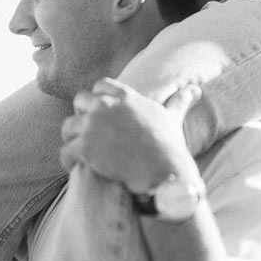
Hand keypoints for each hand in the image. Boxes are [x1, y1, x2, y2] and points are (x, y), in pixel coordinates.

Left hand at [59, 78, 200, 193]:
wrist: (163, 174)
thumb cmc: (169, 148)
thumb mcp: (172, 119)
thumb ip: (179, 101)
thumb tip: (195, 89)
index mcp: (125, 96)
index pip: (101, 86)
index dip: (99, 99)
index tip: (103, 115)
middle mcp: (106, 106)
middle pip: (80, 101)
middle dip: (82, 116)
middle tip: (91, 134)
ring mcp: (93, 126)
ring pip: (68, 127)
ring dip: (73, 139)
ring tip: (80, 153)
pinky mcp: (84, 148)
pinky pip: (65, 151)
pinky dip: (68, 160)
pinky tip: (76, 168)